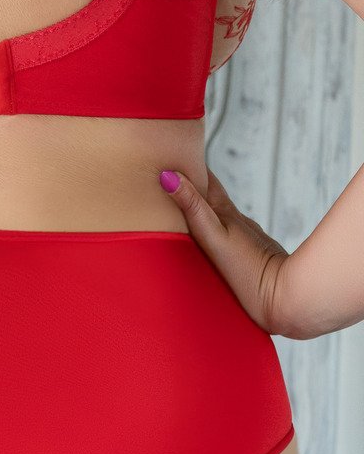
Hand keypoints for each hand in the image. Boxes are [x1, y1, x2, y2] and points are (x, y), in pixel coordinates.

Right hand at [159, 167, 298, 336]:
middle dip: (191, 185)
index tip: (171, 154)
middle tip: (169, 176)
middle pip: (211, 196)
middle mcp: (236, 222)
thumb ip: (193, 208)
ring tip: (179, 210)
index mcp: (225, 213)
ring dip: (201, 210)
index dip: (189, 164)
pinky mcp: (247, 259)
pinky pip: (224, 238)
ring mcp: (243, 240)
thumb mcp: (214, 236)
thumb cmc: (250, 271)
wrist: (284, 299)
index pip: (205, 179)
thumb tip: (170, 176)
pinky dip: (212, 232)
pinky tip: (207, 242)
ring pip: (218, 219)